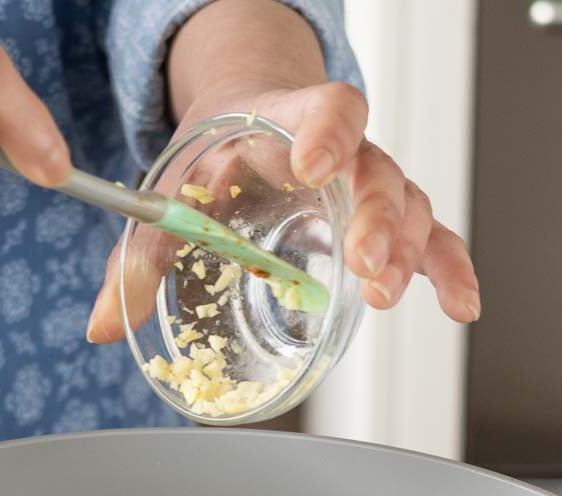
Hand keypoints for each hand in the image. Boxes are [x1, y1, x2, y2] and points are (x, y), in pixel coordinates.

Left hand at [85, 1, 478, 343]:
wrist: (246, 133)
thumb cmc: (217, 159)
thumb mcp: (173, 197)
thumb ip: (140, 257)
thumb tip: (101, 322)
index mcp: (288, 122)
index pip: (329, 105)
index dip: (328, 131)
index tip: (313, 163)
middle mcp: (342, 152)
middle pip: (378, 170)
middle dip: (375, 219)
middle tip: (362, 263)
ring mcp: (369, 187)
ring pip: (408, 206)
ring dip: (405, 252)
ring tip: (384, 296)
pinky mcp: (385, 223)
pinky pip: (432, 239)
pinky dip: (450, 271)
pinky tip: (460, 305)